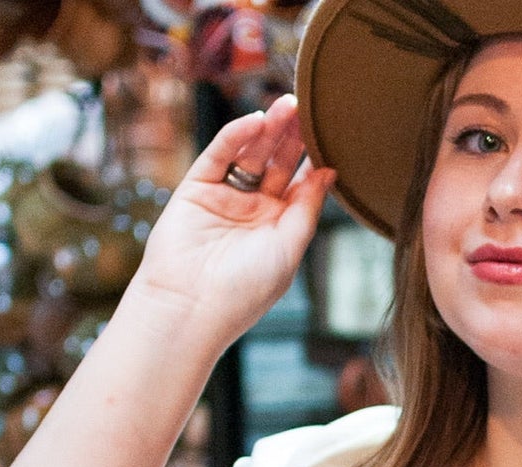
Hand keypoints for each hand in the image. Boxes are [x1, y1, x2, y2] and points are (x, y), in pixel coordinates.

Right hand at [130, 93, 335, 346]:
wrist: (192, 306)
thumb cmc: (246, 289)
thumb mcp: (289, 248)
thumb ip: (307, 207)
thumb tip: (329, 172)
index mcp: (279, 229)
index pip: (299, 185)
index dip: (312, 159)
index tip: (330, 133)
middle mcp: (253, 211)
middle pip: (276, 164)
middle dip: (292, 138)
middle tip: (308, 108)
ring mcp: (225, 198)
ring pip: (250, 154)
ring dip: (268, 130)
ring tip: (287, 106)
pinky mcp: (196, 188)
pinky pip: (219, 155)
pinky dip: (236, 136)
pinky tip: (256, 121)